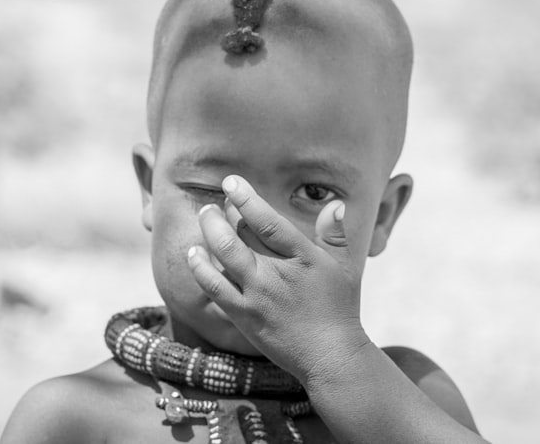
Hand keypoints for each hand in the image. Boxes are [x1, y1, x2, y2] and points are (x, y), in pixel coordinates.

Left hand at [186, 175, 371, 380]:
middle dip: (221, 213)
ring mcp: (258, 295)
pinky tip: (194, 253)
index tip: (232, 182)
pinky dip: (201, 267)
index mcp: (303, 257)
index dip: (247, 199)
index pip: (268, 221)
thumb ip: (335, 235)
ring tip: (204, 217)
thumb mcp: (345, 268)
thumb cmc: (339, 309)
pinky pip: (214, 287)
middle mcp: (277, 274)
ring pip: (224, 255)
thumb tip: (335, 204)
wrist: (329, 357)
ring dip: (208, 232)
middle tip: (215, 203)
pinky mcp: (244, 316)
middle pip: (239, 234)